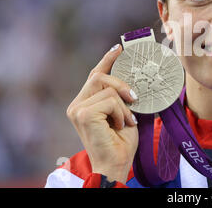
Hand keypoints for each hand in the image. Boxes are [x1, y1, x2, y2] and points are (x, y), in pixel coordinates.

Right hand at [66, 44, 138, 183]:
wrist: (116, 164)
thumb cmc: (121, 142)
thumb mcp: (124, 112)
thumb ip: (122, 95)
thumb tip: (135, 75)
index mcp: (84, 103)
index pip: (95, 74)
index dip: (108, 59)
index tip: (120, 48)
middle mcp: (77, 104)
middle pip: (100, 76)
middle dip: (122, 84)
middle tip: (134, 98)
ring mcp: (77, 109)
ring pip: (108, 88)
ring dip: (124, 105)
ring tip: (126, 121)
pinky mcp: (83, 114)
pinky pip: (111, 100)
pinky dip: (121, 112)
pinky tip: (120, 125)